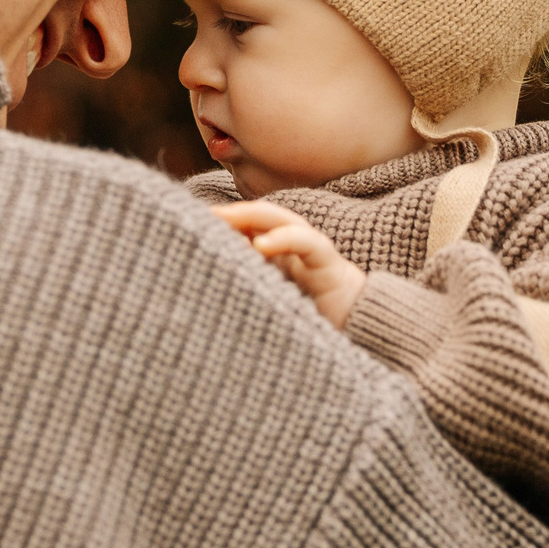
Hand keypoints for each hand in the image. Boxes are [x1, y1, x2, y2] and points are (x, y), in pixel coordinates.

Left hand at [211, 202, 366, 329]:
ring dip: (251, 215)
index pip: (247, 228)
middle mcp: (293, 247)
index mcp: (277, 256)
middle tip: (198, 215)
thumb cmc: (311, 323)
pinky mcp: (329, 264)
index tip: (187, 224)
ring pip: (281, 219)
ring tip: (223, 218)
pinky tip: (259, 246)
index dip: (222, 223)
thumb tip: (203, 285)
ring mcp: (312, 252)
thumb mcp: (269, 304)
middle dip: (231, 213)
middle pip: (261, 217)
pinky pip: (308, 243)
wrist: (362, 334)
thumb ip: (246, 289)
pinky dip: (283, 239)